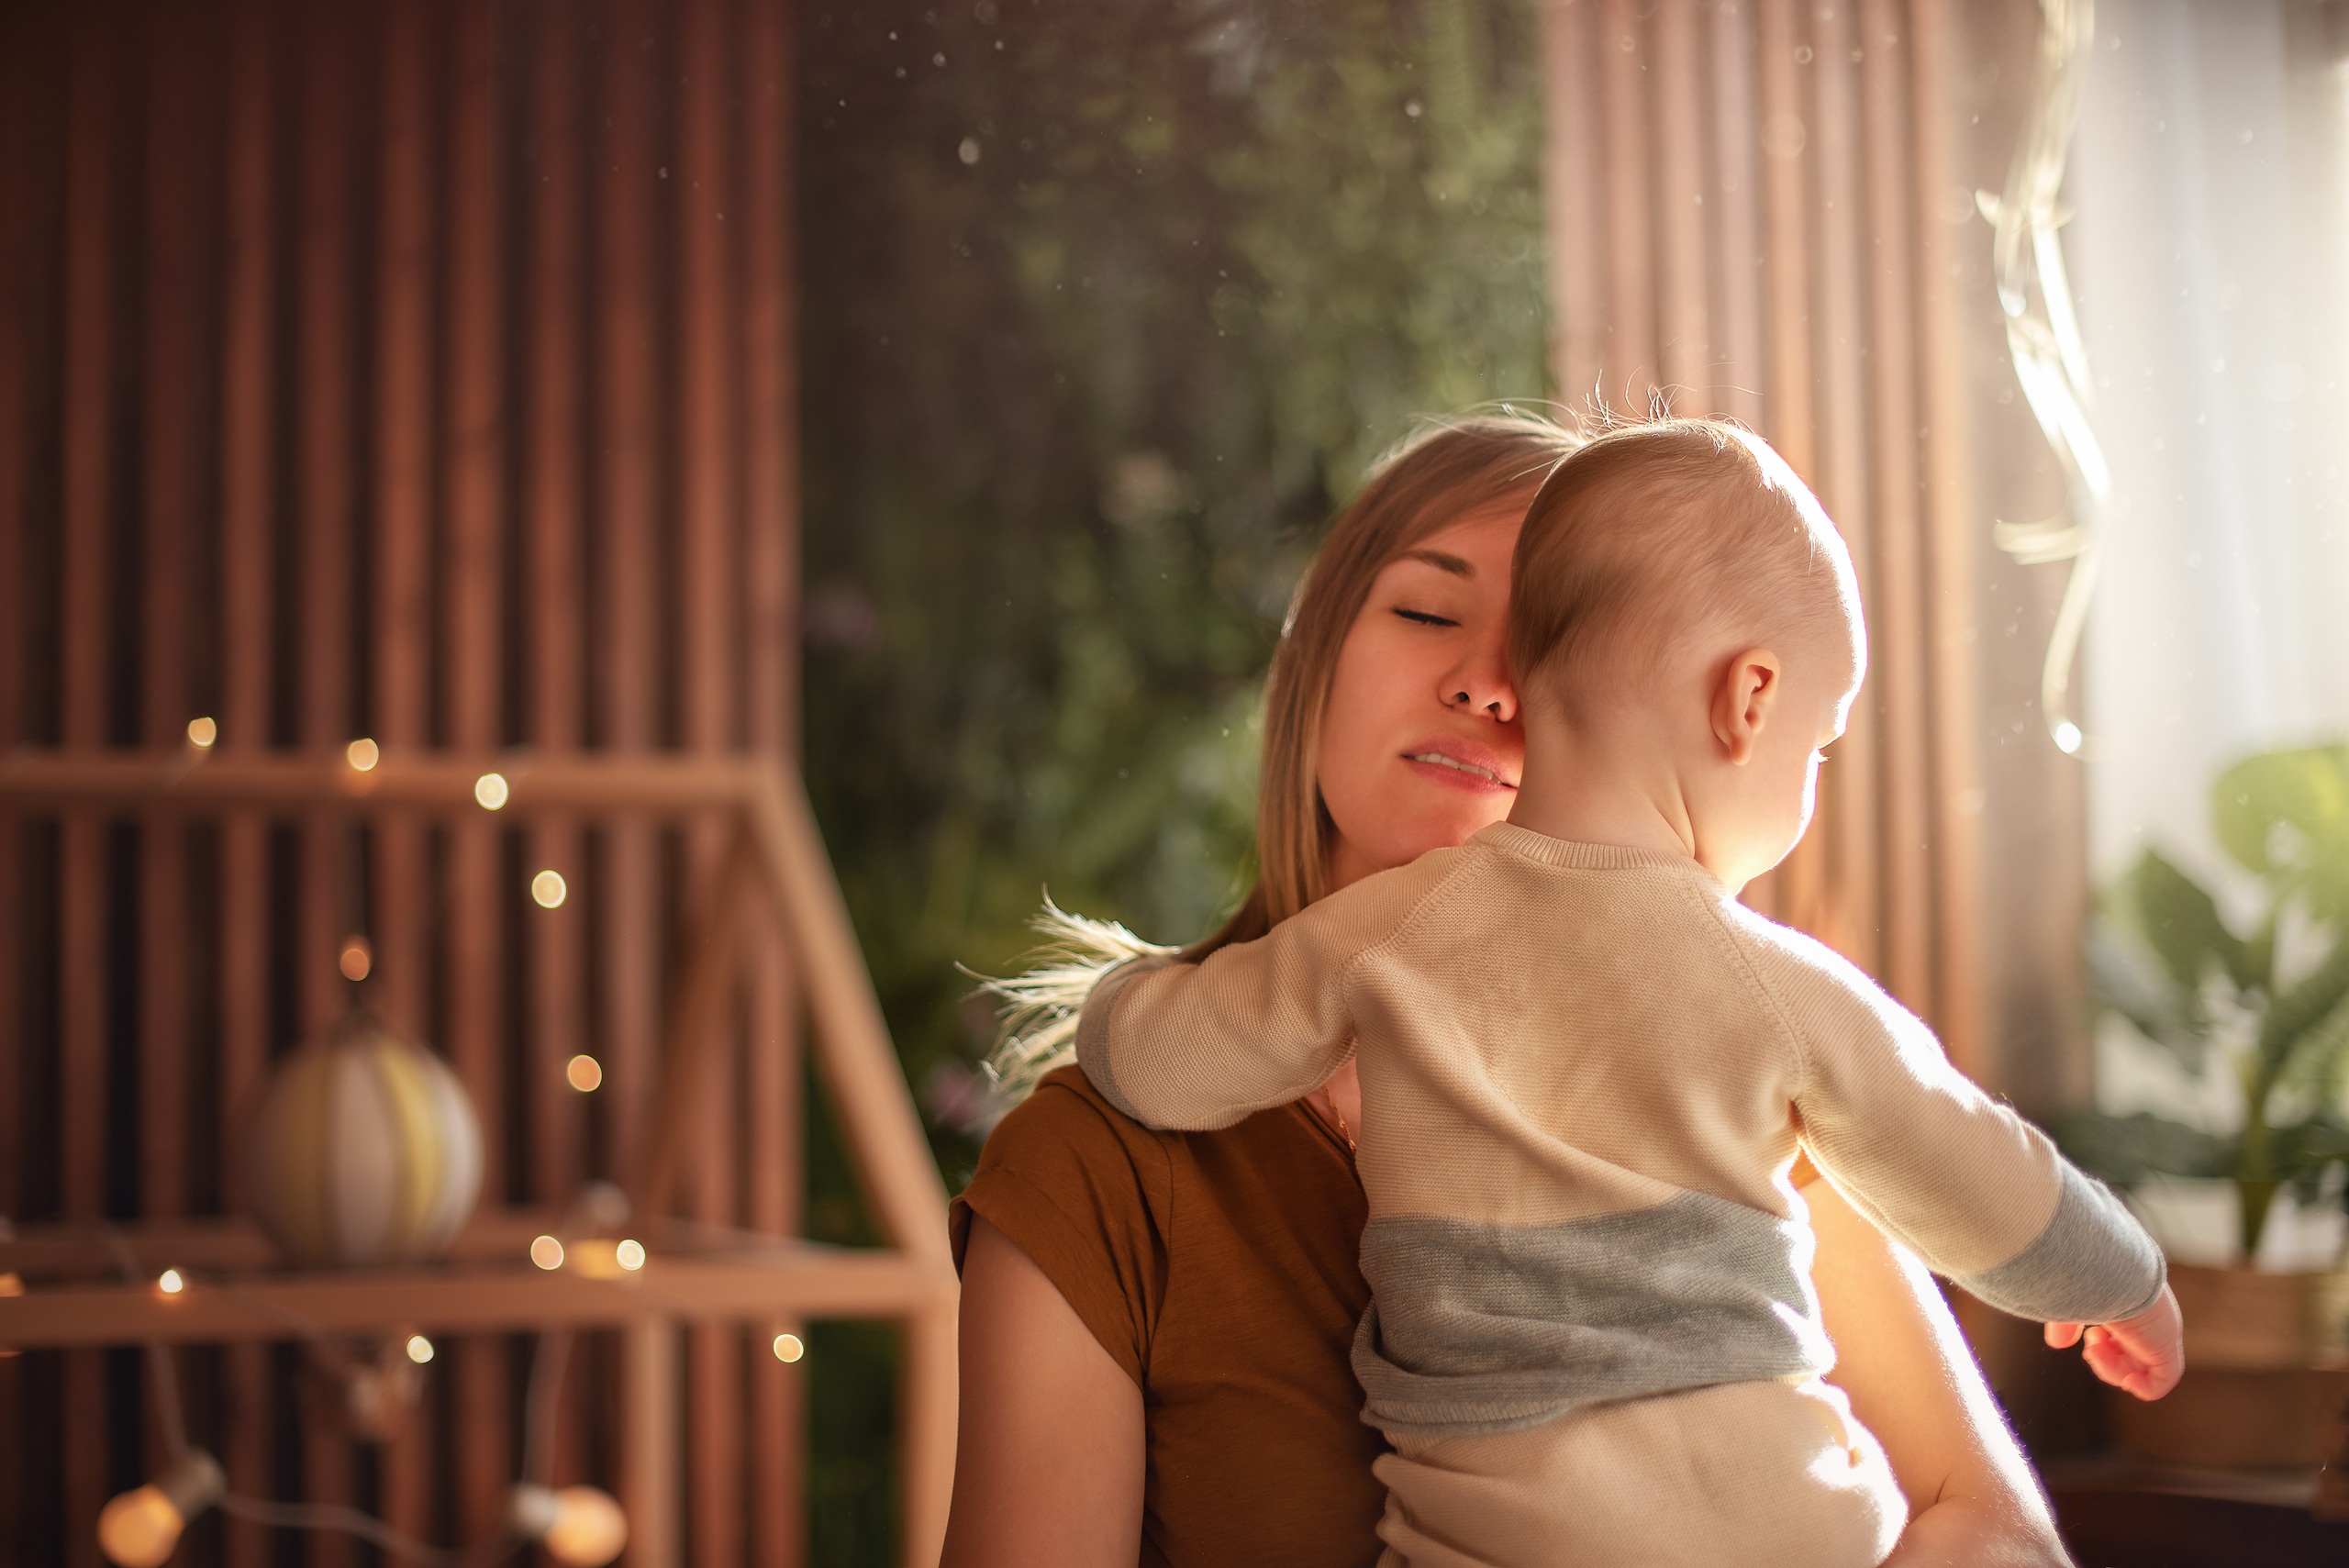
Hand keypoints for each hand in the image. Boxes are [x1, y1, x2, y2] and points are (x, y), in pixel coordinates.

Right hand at [2045, 1283, 2182, 1399]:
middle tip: (2090, 1345)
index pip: (2124, 1333)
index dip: (2103, 1342)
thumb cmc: (2086, 1277)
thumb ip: (2066, 1322)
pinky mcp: (2166, 1349)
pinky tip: (2125, 1379)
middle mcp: (2149, 1319)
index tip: (2088, 1334)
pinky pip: (2160, 1383)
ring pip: (2141, 1369)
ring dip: (2112, 1370)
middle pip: (2131, 1353)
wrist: (2105, 1269)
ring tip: (2095, 1352)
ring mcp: (2158, 1334)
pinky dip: (2141, 1388)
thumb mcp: (2072, 1302)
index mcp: (2132, 1303)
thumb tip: (2057, 1342)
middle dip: (2106, 1357)